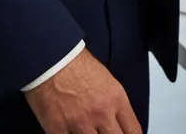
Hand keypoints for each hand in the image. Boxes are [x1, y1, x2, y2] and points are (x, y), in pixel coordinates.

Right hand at [24, 48, 141, 133]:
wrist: (52, 59)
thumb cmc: (77, 64)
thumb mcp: (106, 80)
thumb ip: (114, 104)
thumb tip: (116, 122)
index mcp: (116, 99)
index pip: (133, 130)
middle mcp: (102, 114)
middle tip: (107, 133)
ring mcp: (80, 125)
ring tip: (87, 131)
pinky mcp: (59, 131)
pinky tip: (71, 132)